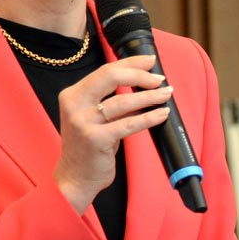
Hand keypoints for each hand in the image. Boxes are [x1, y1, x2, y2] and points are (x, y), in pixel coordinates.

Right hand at [54, 54, 172, 213]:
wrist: (74, 178)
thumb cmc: (89, 147)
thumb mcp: (95, 118)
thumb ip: (111, 101)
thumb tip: (145, 85)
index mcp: (73, 95)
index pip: (105, 71)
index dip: (131, 63)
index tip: (150, 61)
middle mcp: (74, 105)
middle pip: (111, 77)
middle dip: (139, 74)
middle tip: (160, 79)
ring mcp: (83, 122)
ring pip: (122, 101)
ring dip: (149, 96)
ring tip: (166, 94)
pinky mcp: (95, 139)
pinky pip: (128, 124)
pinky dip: (149, 117)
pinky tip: (162, 114)